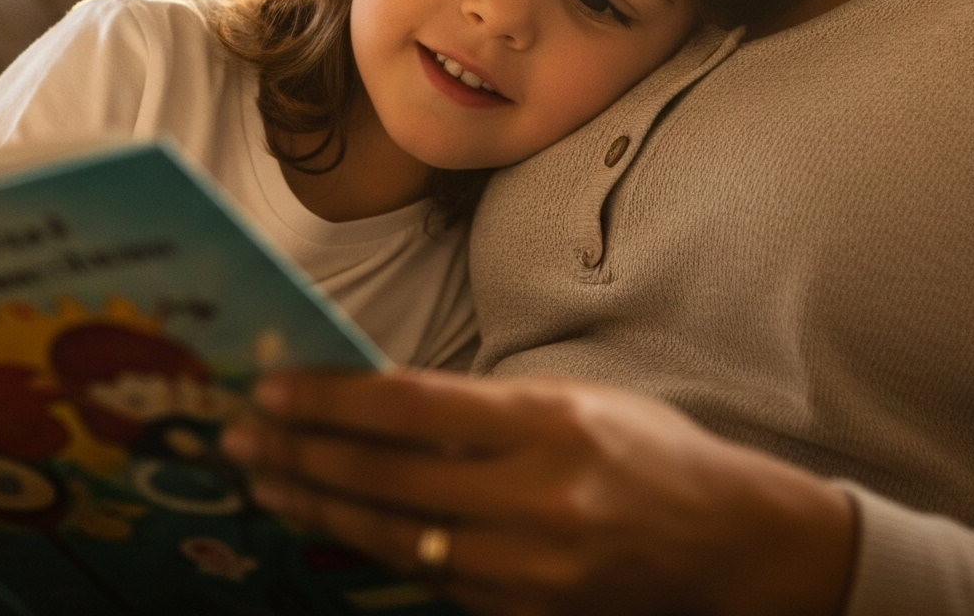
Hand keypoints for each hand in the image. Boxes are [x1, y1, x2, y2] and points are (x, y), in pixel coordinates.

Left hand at [221, 369, 854, 615]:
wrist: (731, 546)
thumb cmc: (649, 457)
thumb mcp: (575, 402)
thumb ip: (482, 409)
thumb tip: (375, 400)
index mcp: (549, 424)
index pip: (411, 407)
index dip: (331, 399)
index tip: (271, 388)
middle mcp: (538, 499)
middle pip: (389, 477)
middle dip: (303, 454)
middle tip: (242, 437)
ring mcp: (532, 571)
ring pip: (397, 540)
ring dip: (320, 509)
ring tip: (266, 484)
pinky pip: (435, 584)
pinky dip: (380, 554)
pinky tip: (334, 530)